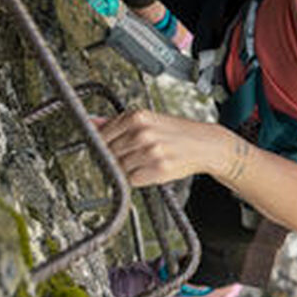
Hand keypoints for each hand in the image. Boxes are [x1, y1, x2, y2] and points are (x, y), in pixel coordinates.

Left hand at [96, 109, 221, 187]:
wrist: (204, 144)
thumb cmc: (176, 132)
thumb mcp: (147, 120)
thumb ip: (117, 122)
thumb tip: (91, 122)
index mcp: (137, 117)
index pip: (102, 135)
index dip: (102, 144)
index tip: (105, 147)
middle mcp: (142, 133)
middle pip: (109, 153)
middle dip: (115, 157)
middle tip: (130, 155)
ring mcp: (150, 152)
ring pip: (119, 168)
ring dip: (127, 168)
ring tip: (142, 161)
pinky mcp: (158, 169)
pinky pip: (132, 180)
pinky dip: (137, 178)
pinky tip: (148, 169)